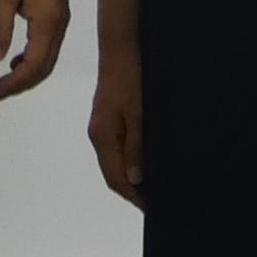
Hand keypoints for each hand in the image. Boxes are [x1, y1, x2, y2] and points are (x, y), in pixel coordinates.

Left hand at [0, 0, 69, 99]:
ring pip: (49, 54)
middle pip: (46, 65)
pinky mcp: (55, 4)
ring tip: (6, 77)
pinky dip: (34, 54)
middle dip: (24, 82)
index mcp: (48, 22)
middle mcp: (60, 22)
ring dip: (30, 69)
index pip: (34, 66)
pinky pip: (48, 40)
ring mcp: (60, 13)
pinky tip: (17, 54)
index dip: (15, 83)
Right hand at [86, 43, 145, 205]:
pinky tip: (146, 160)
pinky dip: (130, 160)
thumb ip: (136, 147)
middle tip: (158, 201)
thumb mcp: (139, 114)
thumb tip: (135, 180)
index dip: (133, 197)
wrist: (122, 46)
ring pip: (115, 160)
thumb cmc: (132, 79)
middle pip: (113, 172)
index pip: (116, 178)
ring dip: (132, 176)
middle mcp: (98, 134)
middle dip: (133, 190)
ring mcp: (101, 126)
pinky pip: (117, 147)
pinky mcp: (108, 118)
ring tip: (156, 185)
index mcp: (103, 137)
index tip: (153, 209)